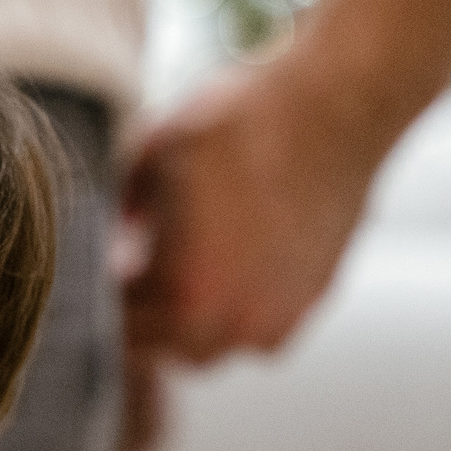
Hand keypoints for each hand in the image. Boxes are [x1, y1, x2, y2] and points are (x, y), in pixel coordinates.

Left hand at [119, 44, 396, 371]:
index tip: (110, 266)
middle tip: (143, 268)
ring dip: (197, 317)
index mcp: (187, 297)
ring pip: (218, 345)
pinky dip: (242, 305)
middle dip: (151, 315)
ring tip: (192, 262)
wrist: (340, 102)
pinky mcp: (315, 300)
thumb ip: (124, 209)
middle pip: (168, 348)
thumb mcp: (154, 152)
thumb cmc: (244, 121)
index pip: (124, 328)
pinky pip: (263, 326)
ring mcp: (282, 318)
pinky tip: (238, 257)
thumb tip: (120, 241)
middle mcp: (237, 324)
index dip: (110, 295)